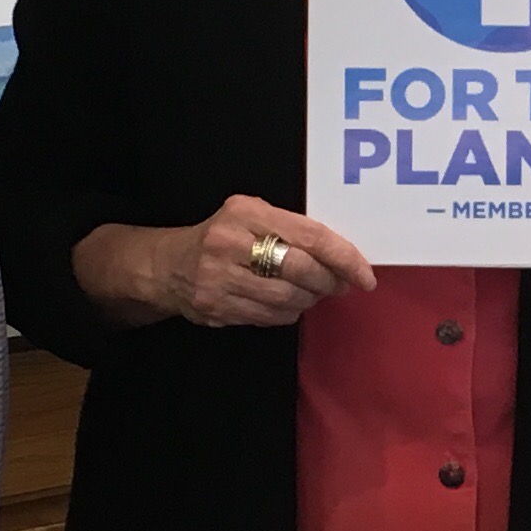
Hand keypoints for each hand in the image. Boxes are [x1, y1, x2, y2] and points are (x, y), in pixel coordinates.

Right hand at [74, 195, 375, 329]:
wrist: (167, 266)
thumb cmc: (222, 236)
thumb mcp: (251, 215)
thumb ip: (291, 227)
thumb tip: (342, 256)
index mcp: (246, 213)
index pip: (309, 236)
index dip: (343, 258)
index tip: (364, 274)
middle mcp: (230, 243)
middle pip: (300, 271)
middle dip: (329, 282)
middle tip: (341, 285)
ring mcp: (220, 279)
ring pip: (286, 300)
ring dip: (309, 300)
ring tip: (312, 293)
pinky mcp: (216, 308)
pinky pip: (268, 318)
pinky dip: (287, 314)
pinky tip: (287, 304)